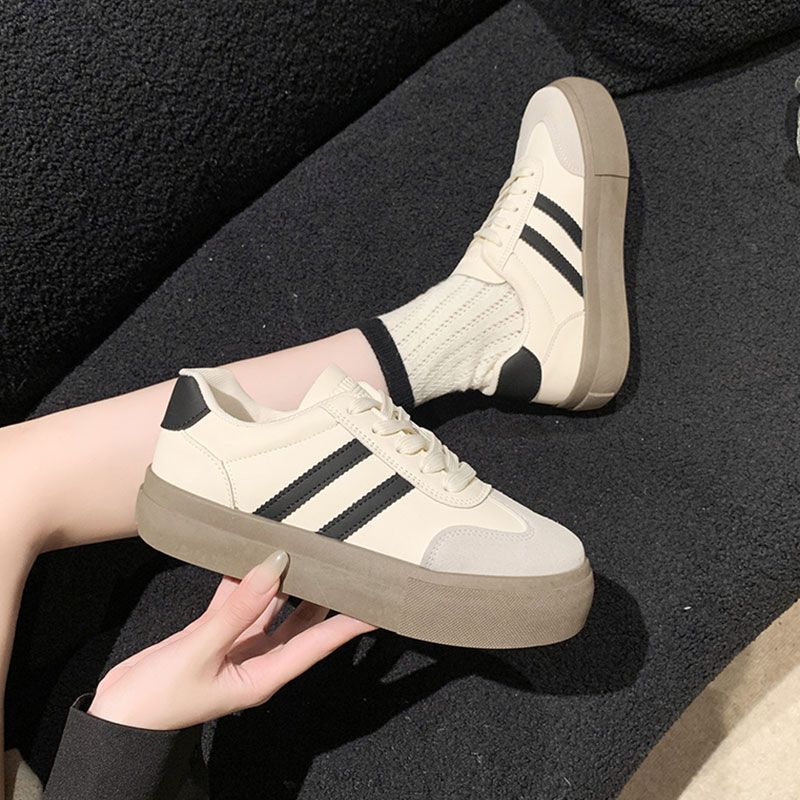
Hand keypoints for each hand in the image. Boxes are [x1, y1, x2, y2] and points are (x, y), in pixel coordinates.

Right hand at [88, 551, 373, 729]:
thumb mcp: (201, 651)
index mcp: (265, 674)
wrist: (115, 717)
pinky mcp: (213, 634)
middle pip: (302, 621)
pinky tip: (249, 552)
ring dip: (283, 580)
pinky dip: (242, 578)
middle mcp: (259, 658)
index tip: (379, 604)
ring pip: (271, 606)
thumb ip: (239, 608)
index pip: (319, 643)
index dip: (350, 624)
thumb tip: (276, 565)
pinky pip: (237, 600)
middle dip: (322, 594)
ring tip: (302, 546)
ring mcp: (236, 645)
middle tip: (343, 561)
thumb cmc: (158, 700)